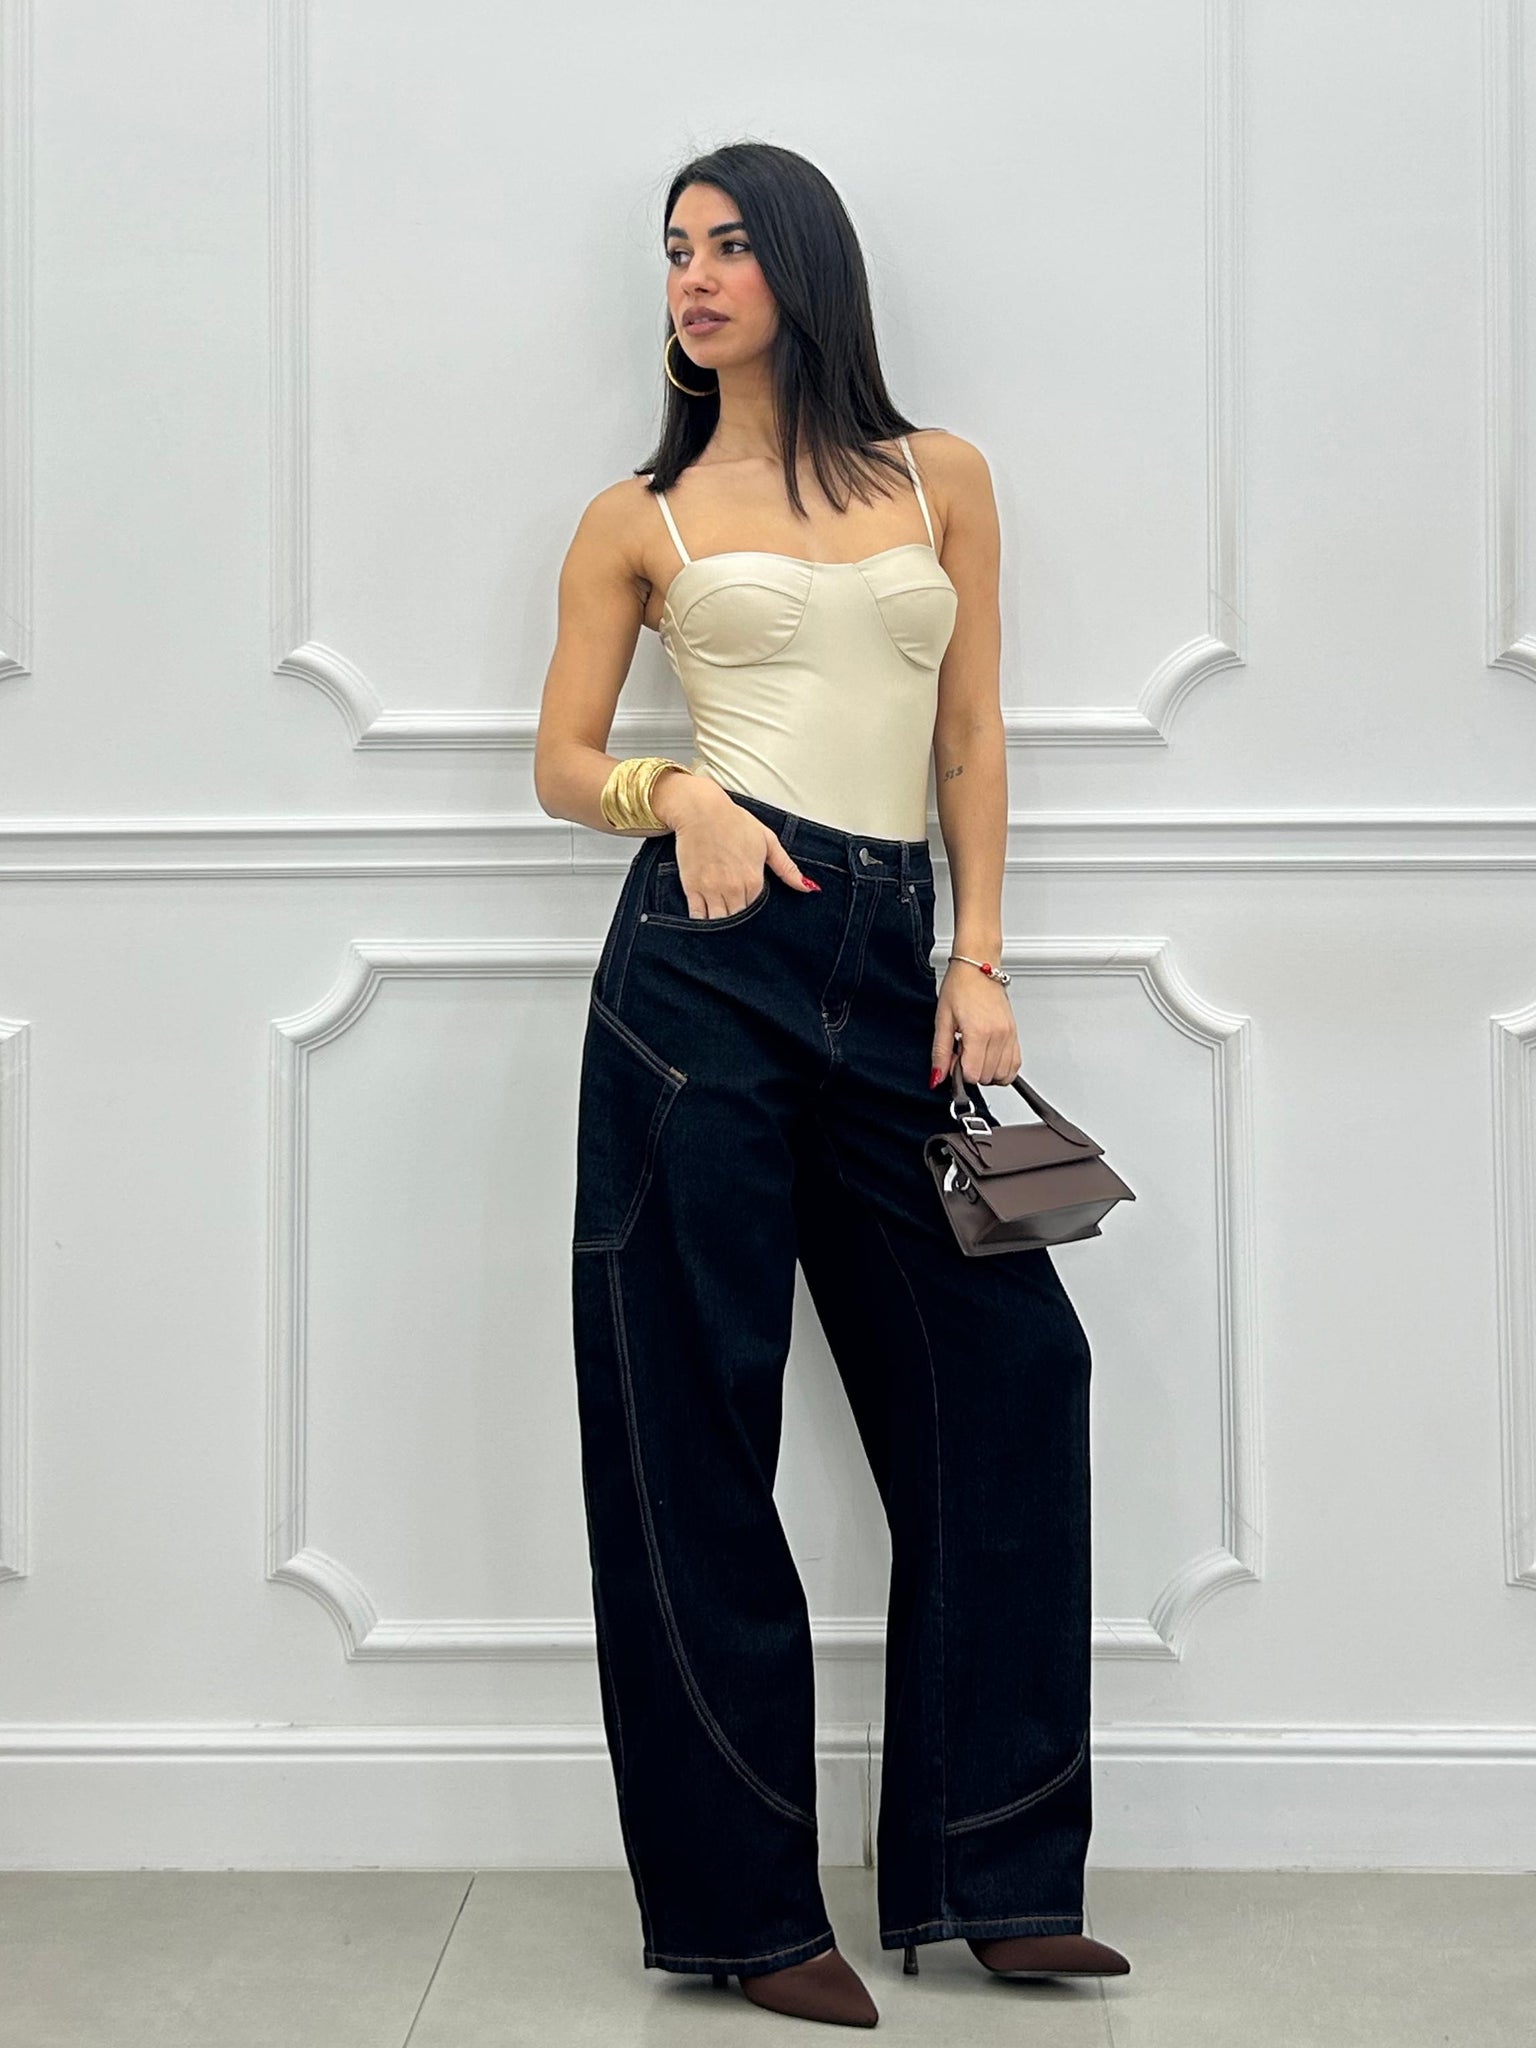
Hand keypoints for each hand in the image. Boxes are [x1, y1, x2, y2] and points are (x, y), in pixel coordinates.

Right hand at [655, 772, 818, 918]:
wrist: (700, 811)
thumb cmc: (734, 822)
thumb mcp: (767, 841)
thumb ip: (787, 868)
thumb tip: (809, 887)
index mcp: (754, 880)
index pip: (758, 911)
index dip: (755, 912)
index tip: (751, 907)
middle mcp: (734, 889)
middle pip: (739, 920)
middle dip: (739, 922)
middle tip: (738, 916)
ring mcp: (711, 890)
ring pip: (720, 923)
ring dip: (722, 925)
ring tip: (724, 919)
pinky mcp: (692, 889)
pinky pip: (698, 917)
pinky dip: (703, 922)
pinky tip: (707, 919)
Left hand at [929, 965, 1019, 1088]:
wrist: (978, 967)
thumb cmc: (960, 986)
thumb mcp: (942, 1020)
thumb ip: (940, 1052)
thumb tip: (937, 1077)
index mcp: (979, 1032)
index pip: (972, 1074)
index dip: (958, 1071)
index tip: (953, 1057)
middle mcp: (999, 1035)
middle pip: (987, 1077)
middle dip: (971, 1070)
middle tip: (962, 1050)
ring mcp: (1010, 1035)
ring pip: (1003, 1075)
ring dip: (987, 1071)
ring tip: (975, 1051)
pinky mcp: (1015, 1034)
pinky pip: (1015, 1065)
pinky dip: (1002, 1068)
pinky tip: (988, 1056)